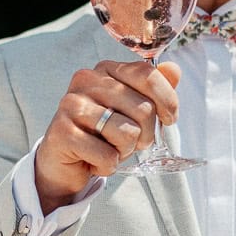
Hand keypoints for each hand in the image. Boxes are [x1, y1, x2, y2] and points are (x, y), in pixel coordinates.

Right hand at [32, 60, 181, 211]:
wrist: (63, 161)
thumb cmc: (101, 133)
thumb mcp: (130, 109)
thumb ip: (152, 88)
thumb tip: (173, 69)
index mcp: (105, 70)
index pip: (147, 75)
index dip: (168, 99)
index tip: (170, 118)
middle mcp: (86, 81)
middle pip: (143, 108)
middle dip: (144, 135)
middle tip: (127, 142)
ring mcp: (72, 105)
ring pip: (127, 133)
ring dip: (124, 151)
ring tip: (108, 150)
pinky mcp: (63, 132)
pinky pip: (107, 155)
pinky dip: (107, 165)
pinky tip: (93, 161)